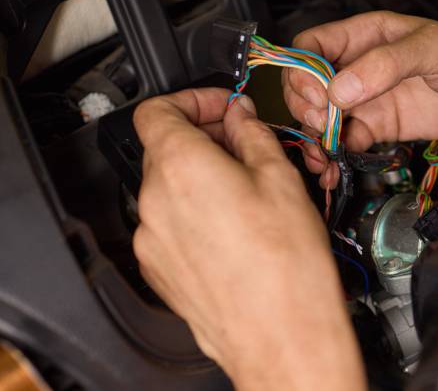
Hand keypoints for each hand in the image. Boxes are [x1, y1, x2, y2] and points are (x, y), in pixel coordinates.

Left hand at [132, 88, 365, 390]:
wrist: (280, 337)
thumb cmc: (286, 268)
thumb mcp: (281, 180)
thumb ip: (252, 136)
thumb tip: (240, 117)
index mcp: (181, 167)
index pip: (157, 110)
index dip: (192, 100)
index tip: (221, 109)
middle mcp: (154, 201)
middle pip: (164, 148)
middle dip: (204, 139)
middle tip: (244, 146)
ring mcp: (151, 239)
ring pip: (168, 188)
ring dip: (200, 177)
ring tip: (246, 192)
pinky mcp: (158, 269)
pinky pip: (168, 224)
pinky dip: (193, 213)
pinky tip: (233, 227)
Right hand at [283, 11, 437, 183]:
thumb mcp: (430, 50)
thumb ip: (383, 65)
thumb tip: (339, 89)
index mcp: (365, 35)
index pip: (311, 46)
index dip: (304, 71)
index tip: (318, 96)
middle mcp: (360, 66)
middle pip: (309, 85)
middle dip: (308, 108)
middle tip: (325, 125)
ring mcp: (369, 98)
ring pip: (323, 118)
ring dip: (316, 138)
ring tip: (323, 157)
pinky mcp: (380, 127)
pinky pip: (346, 141)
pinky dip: (336, 156)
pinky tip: (336, 168)